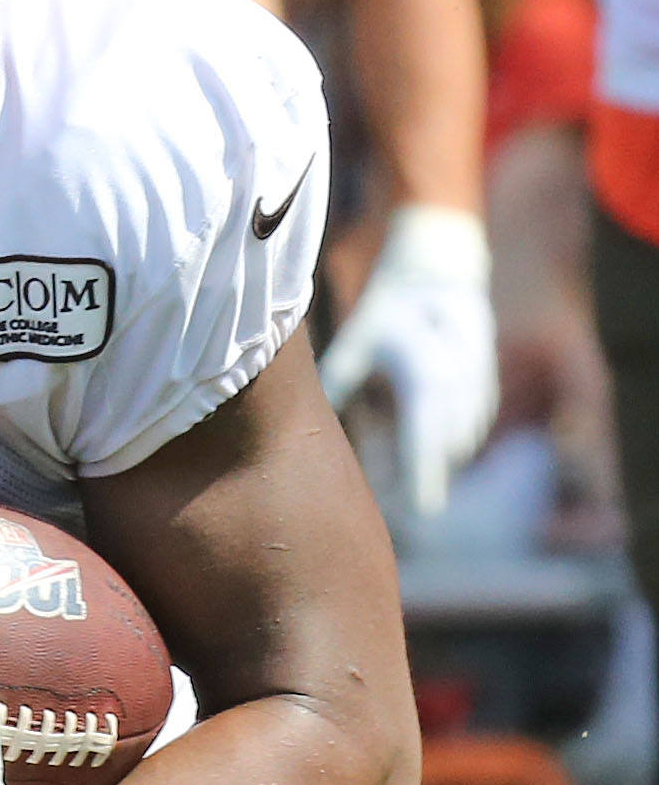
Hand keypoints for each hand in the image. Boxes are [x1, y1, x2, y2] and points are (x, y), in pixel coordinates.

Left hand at [320, 203, 495, 518]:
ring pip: (460, 441)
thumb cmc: (388, 310)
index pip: (423, 442)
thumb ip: (337, 385)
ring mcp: (479, 387)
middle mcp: (458, 386)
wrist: (438, 271)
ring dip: (436, 459)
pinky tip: (427, 450)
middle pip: (445, 449)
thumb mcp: (357, 343)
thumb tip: (300, 425)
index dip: (421, 478)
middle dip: (424, 475)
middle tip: (401, 504)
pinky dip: (450, 442)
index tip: (421, 513)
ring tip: (406, 472)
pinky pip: (469, 427)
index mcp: (425, 378)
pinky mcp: (485, 387)